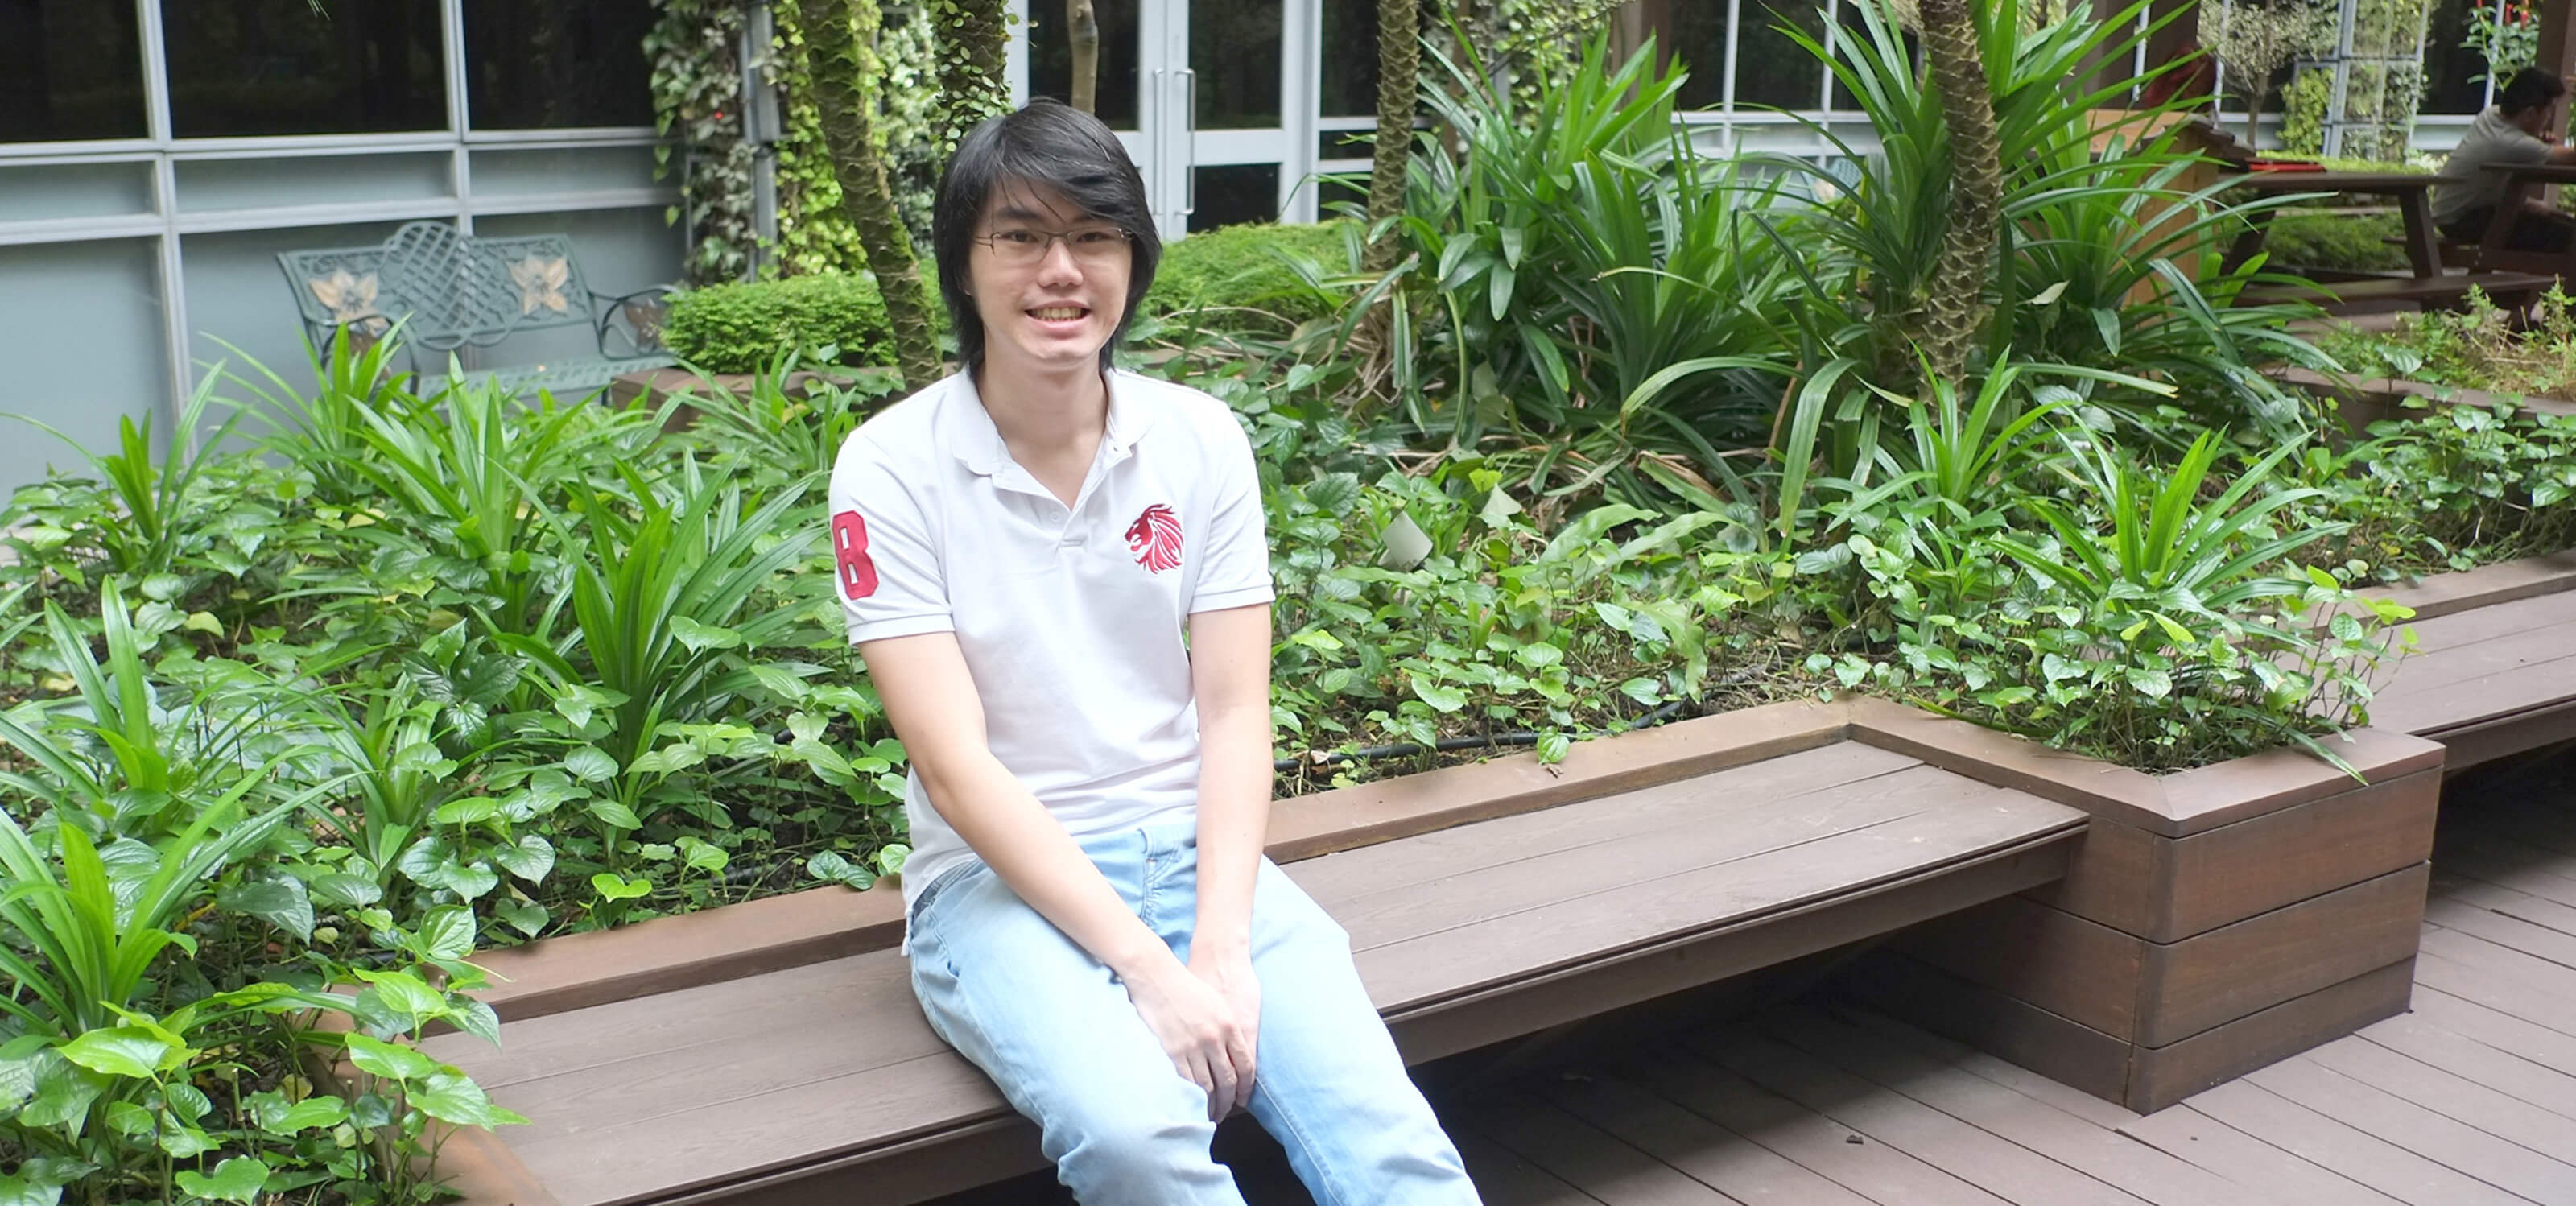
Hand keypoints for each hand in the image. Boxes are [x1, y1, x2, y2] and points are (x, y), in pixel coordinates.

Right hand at [1121, 956, 1255, 1120]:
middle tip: (1227, 1113)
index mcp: (1230, 1025)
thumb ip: (1227, 1028)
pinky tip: (1192, 1104)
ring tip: (1210, 1115)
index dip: (1246, 1087)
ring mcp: (1195, 1046)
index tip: (1243, 1098)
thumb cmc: (1188, 986)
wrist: (1158, 977)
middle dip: (1229, 1100)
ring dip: (1211, 1103)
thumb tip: (1231, 1051)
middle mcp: (1216, 1038)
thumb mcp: (1217, 1003)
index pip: (1246, 1065)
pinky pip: (1187, 1080)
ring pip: (1208, 1084)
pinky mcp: (1174, 1050)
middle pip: (1228, 1079)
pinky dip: (1192, 1096)